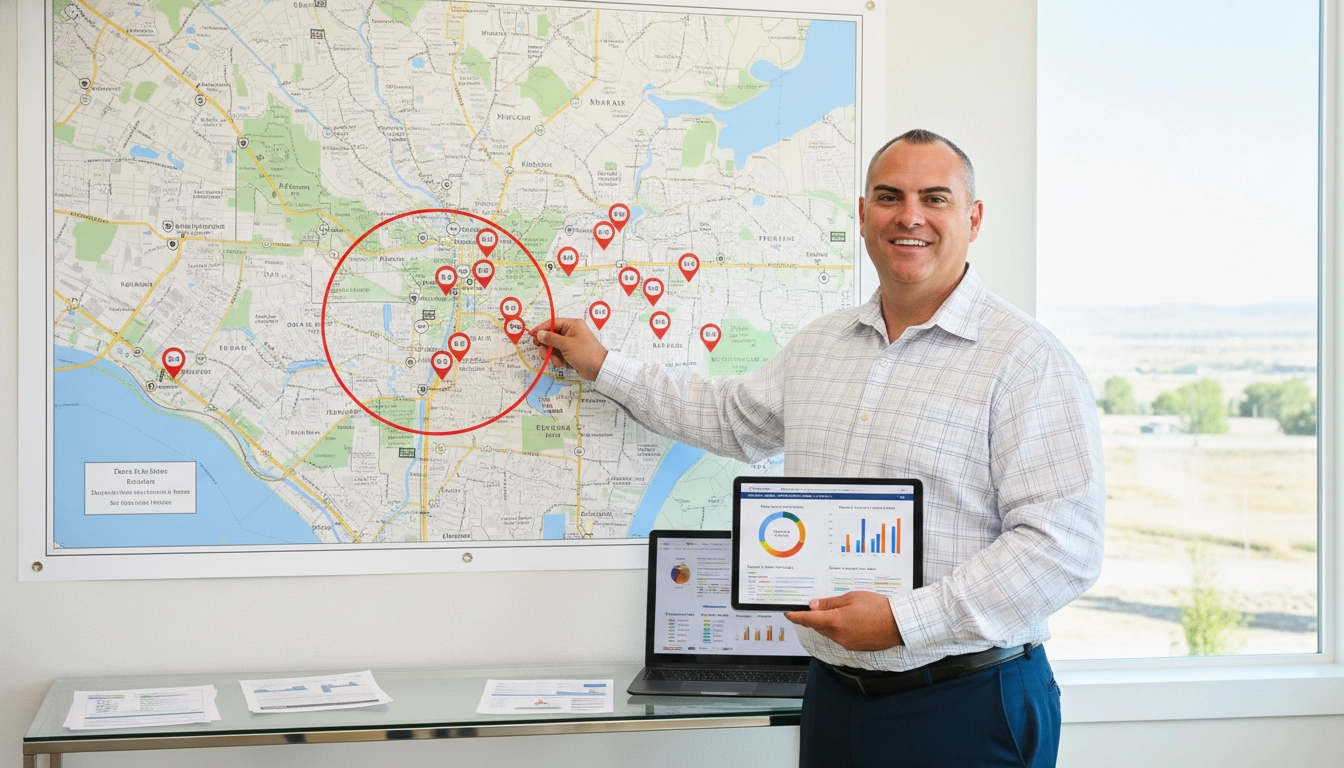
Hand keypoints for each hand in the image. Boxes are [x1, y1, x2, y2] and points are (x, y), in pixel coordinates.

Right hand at [531, 317, 608, 380]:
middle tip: (544, 353)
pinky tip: (562, 364)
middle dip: (547, 346)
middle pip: (550, 336)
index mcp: (572, 324)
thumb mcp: (566, 345)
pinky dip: (557, 359)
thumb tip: (539, 333)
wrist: (598, 369)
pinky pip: (558, 353)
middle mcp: (571, 332)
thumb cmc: (584, 353)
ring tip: (557, 362)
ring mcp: (570, 343)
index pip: (552, 323)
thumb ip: (551, 338)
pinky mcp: (570, 353)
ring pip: (553, 346)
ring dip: (552, 355)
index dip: (541, 329)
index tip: (531, 335)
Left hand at [784, 591, 903, 651]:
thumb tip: (814, 605)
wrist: (897, 624)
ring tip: (838, 610)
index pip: (808, 619)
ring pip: (828, 632)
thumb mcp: (851, 598)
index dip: (796, 617)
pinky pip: (839, 637)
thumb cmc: (878, 608)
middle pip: (818, 626)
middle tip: (815, 606)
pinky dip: (837, 629)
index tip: (789, 614)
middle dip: (813, 617)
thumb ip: (830, 603)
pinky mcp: (854, 647)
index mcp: (835, 621)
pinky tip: (847, 620)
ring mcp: (846, 643)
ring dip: (827, 623)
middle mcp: (838, 635)